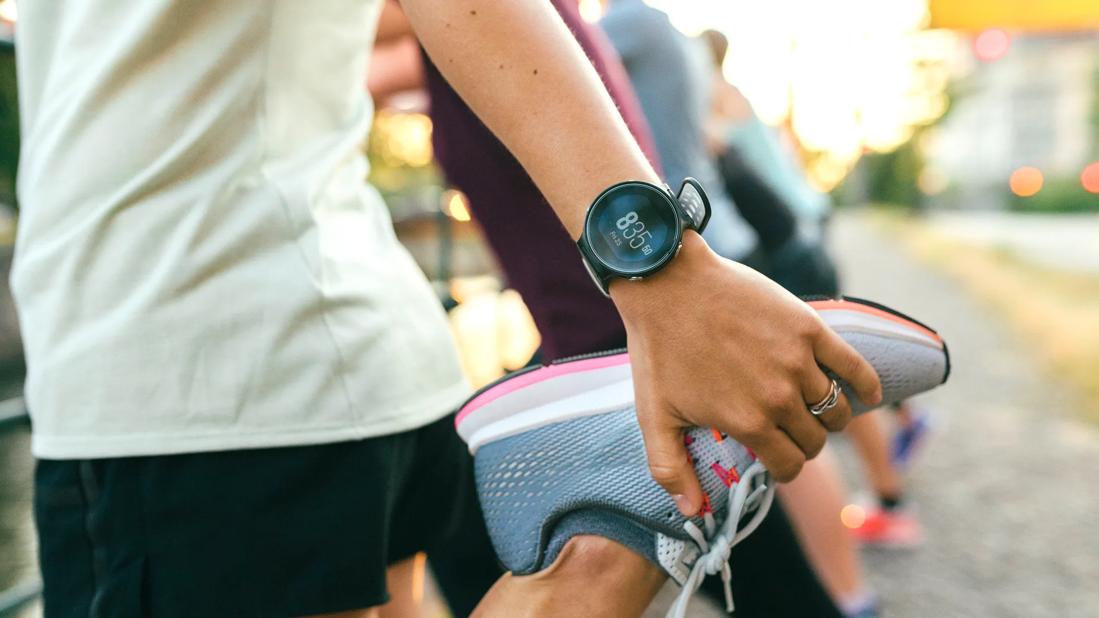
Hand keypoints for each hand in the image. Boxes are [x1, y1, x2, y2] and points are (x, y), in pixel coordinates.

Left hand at [611, 232, 880, 515]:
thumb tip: (693, 513)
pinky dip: (866, 386)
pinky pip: (854, 367)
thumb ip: (670, 469)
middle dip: (803, 443)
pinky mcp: (810, 328)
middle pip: (815, 440)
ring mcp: (799, 362)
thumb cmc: (658, 349)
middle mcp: (780, 397)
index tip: (773, 459)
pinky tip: (867, 394)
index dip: (782, 468)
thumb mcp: (654, 416)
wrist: (668, 283)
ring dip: (828, 417)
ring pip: (836, 409)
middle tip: (787, 433)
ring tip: (811, 410)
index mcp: (748, 422)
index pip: (789, 465)